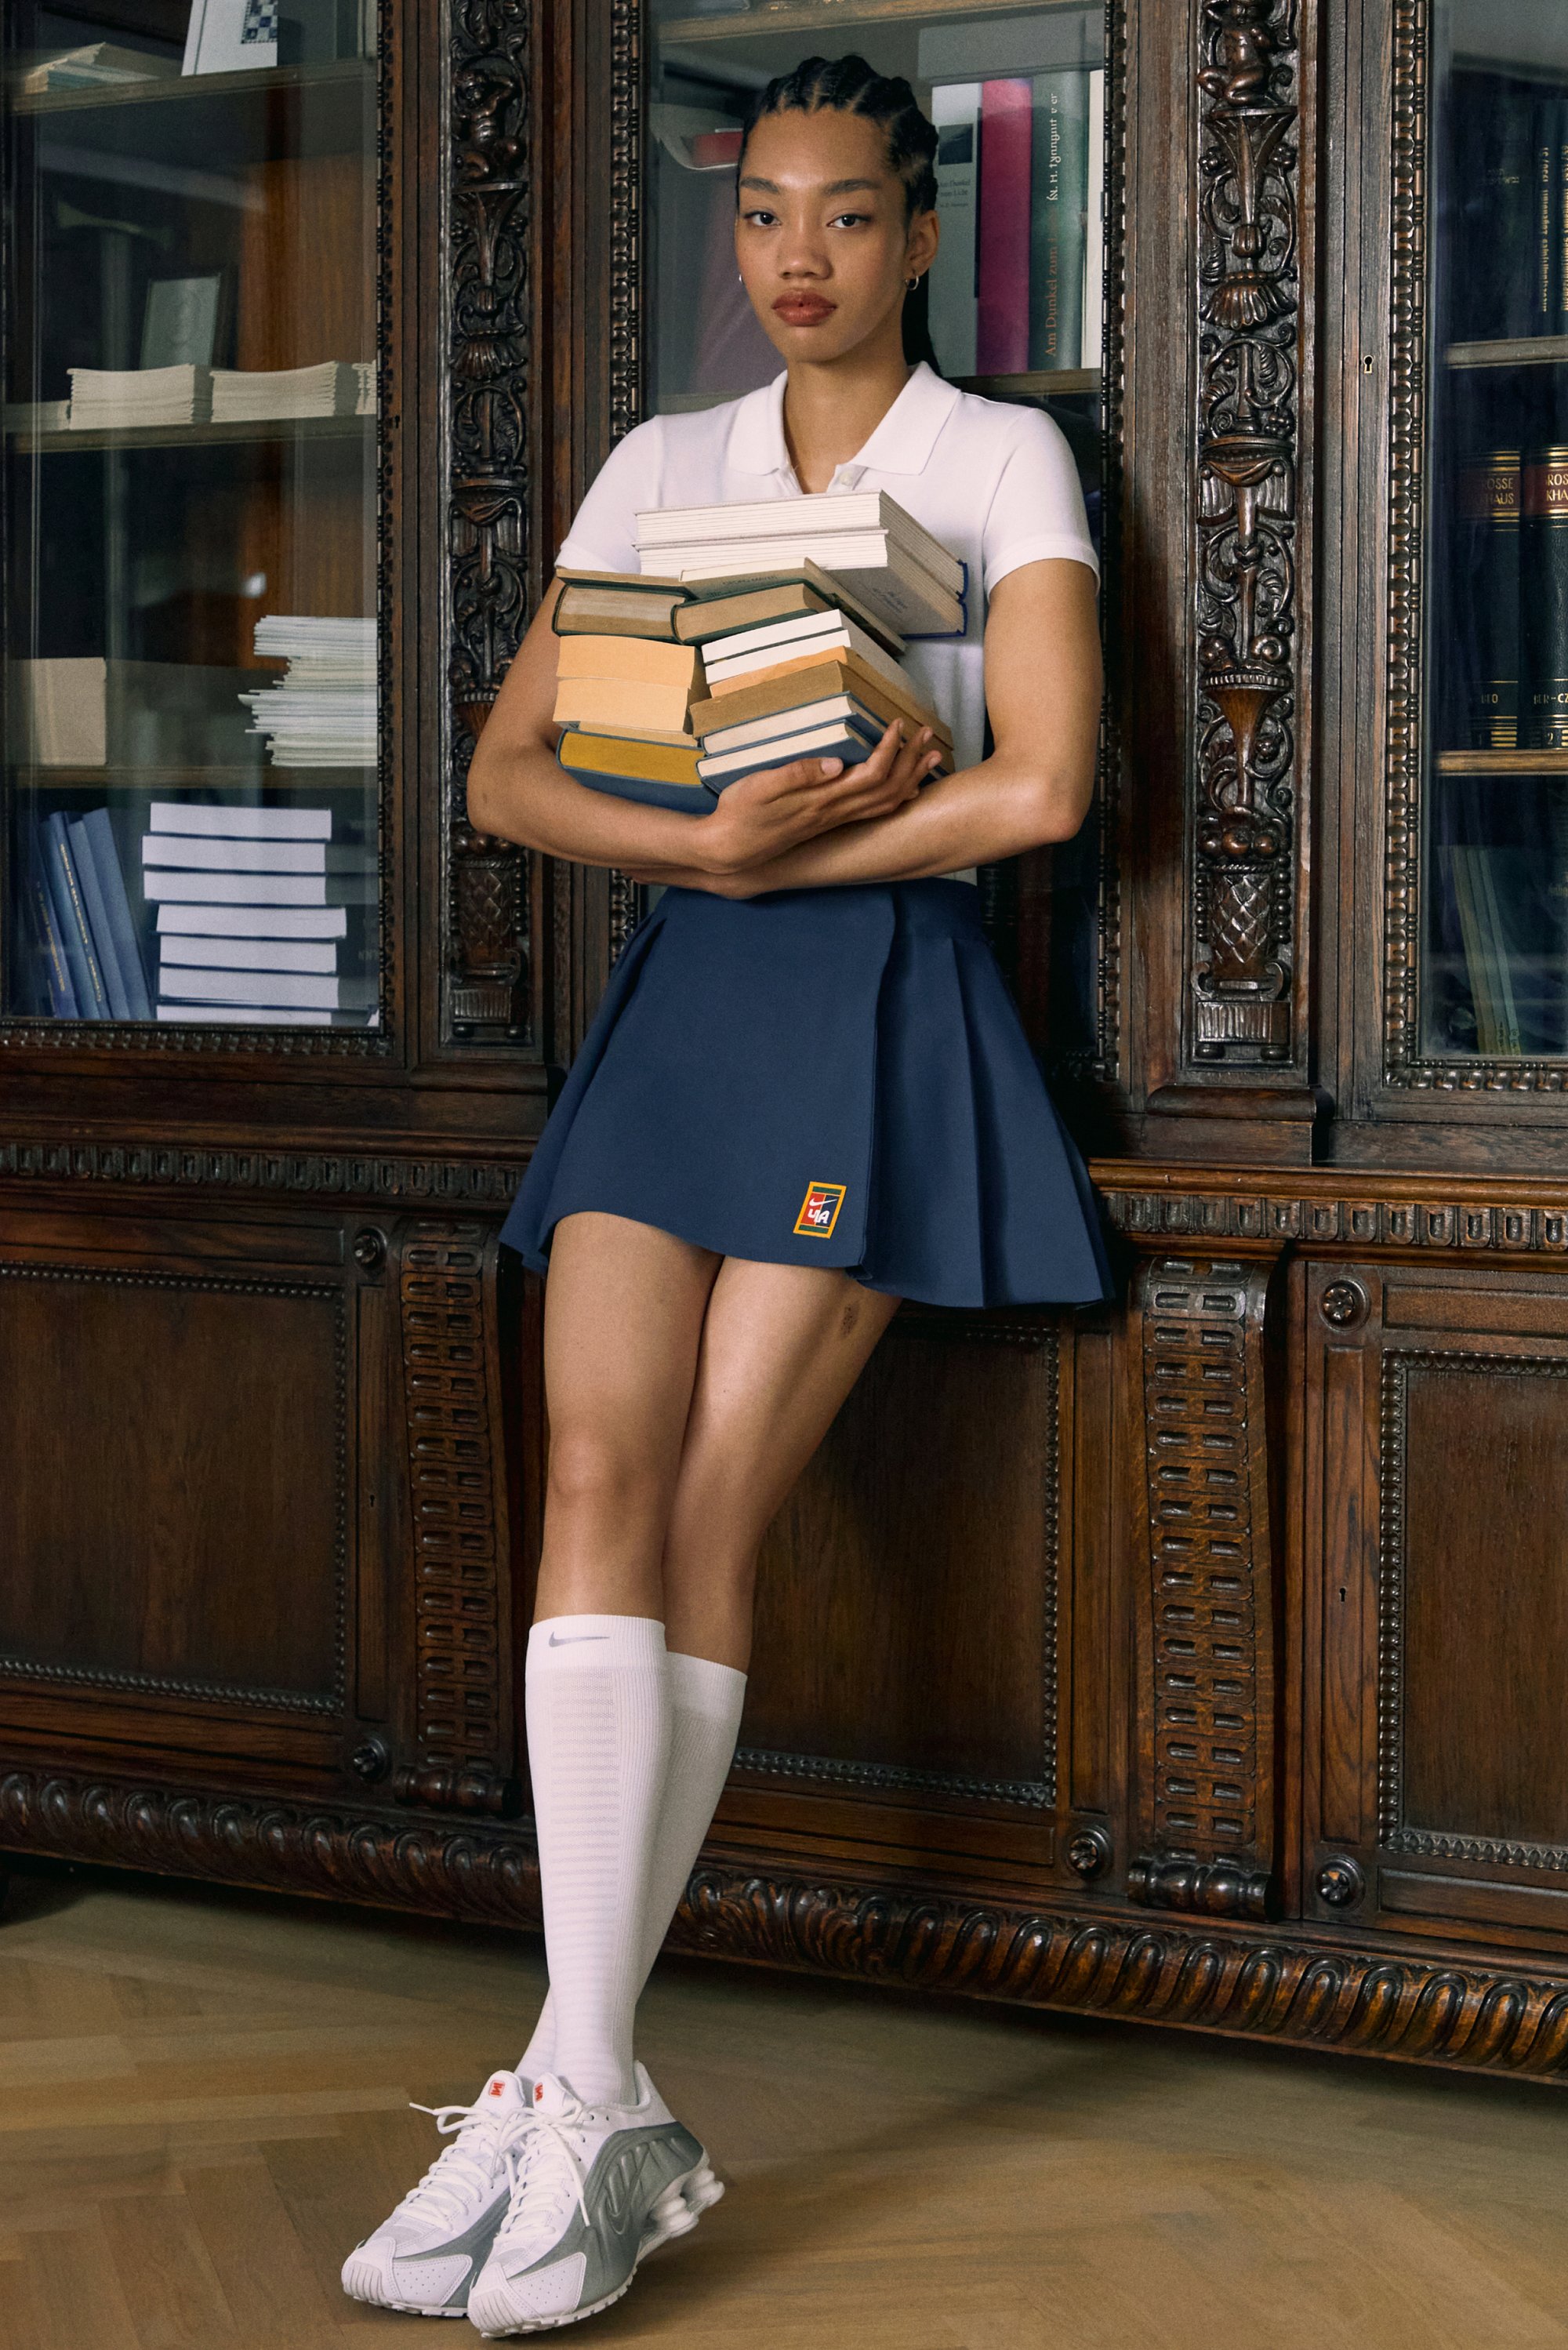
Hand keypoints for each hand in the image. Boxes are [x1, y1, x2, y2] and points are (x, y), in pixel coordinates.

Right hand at [693, 720, 943, 875]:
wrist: (730, 850)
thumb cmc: (740, 814)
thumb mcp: (761, 788)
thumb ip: (798, 774)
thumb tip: (836, 763)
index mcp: (823, 799)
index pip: (871, 774)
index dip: (891, 749)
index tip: (899, 723)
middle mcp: (835, 813)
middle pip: (889, 789)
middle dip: (912, 760)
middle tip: (929, 734)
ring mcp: (834, 821)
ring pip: (886, 804)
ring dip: (911, 779)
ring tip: (930, 759)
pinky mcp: (828, 823)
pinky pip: (874, 812)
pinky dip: (896, 798)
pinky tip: (903, 789)